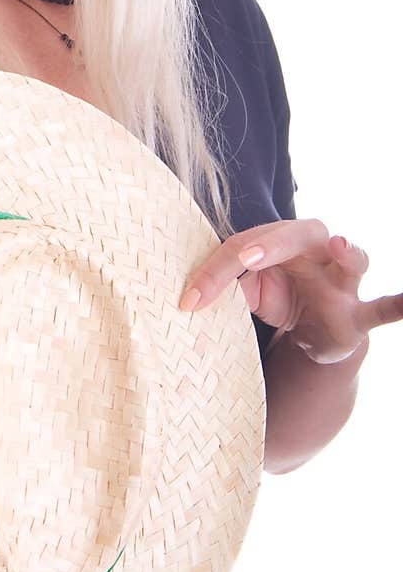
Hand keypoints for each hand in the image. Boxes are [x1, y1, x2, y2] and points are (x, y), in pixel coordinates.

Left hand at [178, 219, 402, 364]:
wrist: (314, 336)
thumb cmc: (280, 299)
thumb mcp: (250, 293)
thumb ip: (231, 286)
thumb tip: (202, 292)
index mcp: (281, 241)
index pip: (243, 247)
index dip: (214, 273)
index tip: (189, 300)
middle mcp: (316, 252)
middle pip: (295, 236)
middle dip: (269, 244)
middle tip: (245, 257)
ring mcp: (342, 282)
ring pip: (352, 260)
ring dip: (347, 253)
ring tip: (340, 245)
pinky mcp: (359, 314)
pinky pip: (382, 308)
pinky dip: (398, 305)